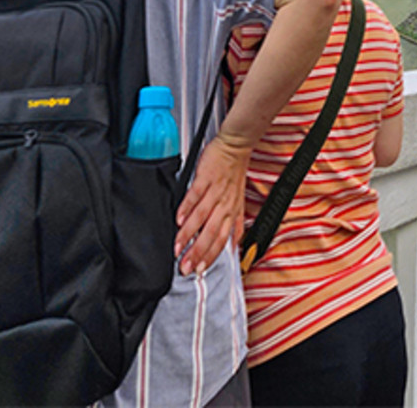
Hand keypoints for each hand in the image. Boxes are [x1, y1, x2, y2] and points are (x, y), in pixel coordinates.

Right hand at [174, 131, 252, 275]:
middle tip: (185, 266)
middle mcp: (225, 204)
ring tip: (178, 248)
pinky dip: (187, 208)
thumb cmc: (235, 172)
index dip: (211, 256)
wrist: (236, 145)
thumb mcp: (239, 201)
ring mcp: (216, 190)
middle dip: (197, 252)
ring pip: (202, 217)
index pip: (222, 240)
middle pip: (212, 233)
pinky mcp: (207, 177)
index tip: (199, 270)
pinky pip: (196, 195)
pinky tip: (178, 219)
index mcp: (232, 211)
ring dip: (189, 234)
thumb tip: (235, 245)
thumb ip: (235, 224)